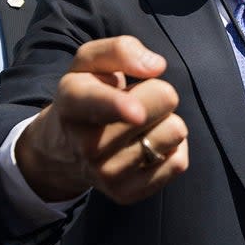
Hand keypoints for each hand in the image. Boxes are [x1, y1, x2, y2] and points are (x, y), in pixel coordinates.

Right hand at [15, 35, 188, 203]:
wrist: (65, 148)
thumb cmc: (89, 94)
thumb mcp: (91, 62)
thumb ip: (120, 50)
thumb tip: (156, 65)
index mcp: (72, 101)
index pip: (96, 102)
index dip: (118, 106)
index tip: (136, 112)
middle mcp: (85, 144)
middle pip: (160, 103)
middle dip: (159, 94)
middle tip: (139, 101)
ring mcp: (106, 174)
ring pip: (174, 132)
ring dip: (166, 122)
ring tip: (141, 126)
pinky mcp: (126, 193)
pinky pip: (178, 162)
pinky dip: (172, 149)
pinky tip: (146, 146)